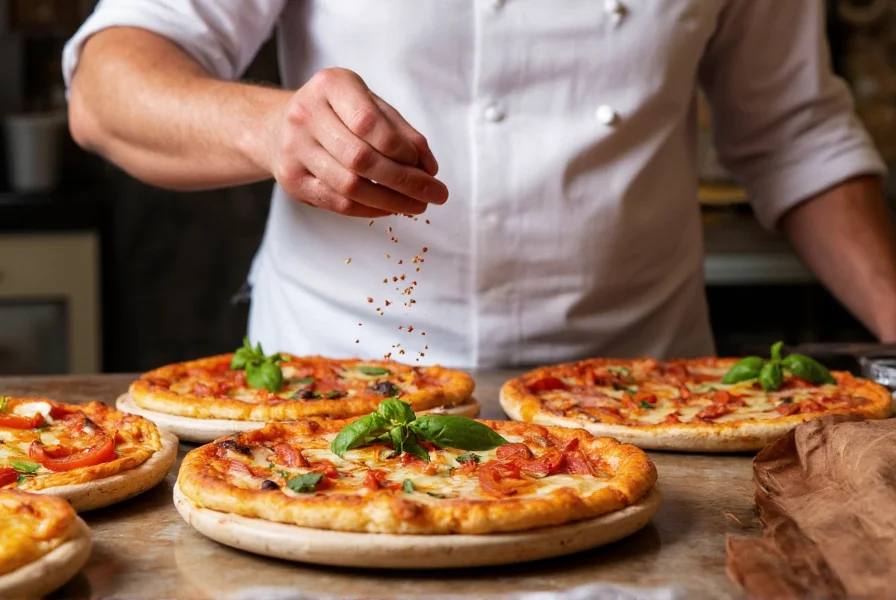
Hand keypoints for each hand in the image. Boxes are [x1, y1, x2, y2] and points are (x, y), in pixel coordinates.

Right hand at [261, 68, 447, 217]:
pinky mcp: (292, 181)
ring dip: (391, 201)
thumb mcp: (370, 106)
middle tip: (435, 195)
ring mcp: (294, 149)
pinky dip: (370, 210)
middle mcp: (306, 114)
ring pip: (349, 186)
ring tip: (417, 205)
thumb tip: (428, 168)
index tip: (428, 168)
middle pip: (361, 158)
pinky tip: (390, 208)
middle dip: (405, 182)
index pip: (369, 122)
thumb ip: (401, 131)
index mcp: (330, 85)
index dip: (402, 150)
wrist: (278, 127)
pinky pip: (337, 203)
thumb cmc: (337, 114)